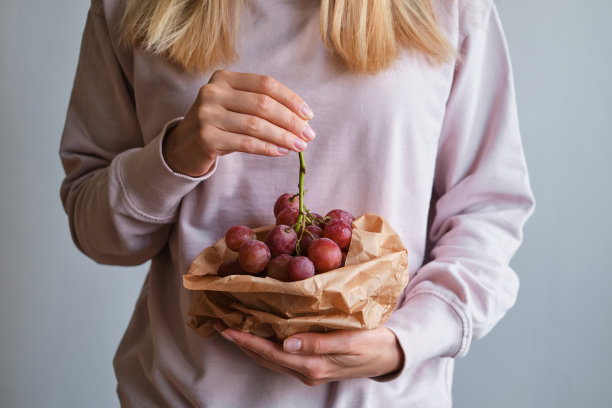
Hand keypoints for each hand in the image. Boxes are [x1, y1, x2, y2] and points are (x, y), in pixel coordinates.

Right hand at [162, 70, 315, 176]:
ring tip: (300, 146)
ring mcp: (207, 114)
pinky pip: (246, 143)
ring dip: (283, 137)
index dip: (290, 99)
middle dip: (290, 121)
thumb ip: (262, 105)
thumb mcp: (236, 107)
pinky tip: (282, 152)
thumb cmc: (220, 125)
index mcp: (224, 78)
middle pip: (263, 104)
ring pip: (256, 125)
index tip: (308, 115)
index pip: (265, 84)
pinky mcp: (206, 138)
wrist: (184, 147)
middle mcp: (213, 92)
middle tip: (308, 135)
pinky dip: (268, 148)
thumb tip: (302, 119)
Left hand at [214, 322, 403, 385]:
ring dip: (251, 344)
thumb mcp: (350, 341)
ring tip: (234, 327)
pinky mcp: (313, 364)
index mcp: (313, 366)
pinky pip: (282, 356)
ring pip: (271, 358)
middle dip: (242, 341)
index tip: (226, 327)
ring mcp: (308, 370)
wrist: (391, 355)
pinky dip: (266, 344)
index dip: (247, 340)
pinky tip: (261, 332)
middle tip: (221, 324)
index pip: (271, 353)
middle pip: (265, 357)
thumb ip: (319, 344)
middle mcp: (306, 371)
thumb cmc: (374, 343)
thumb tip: (286, 343)